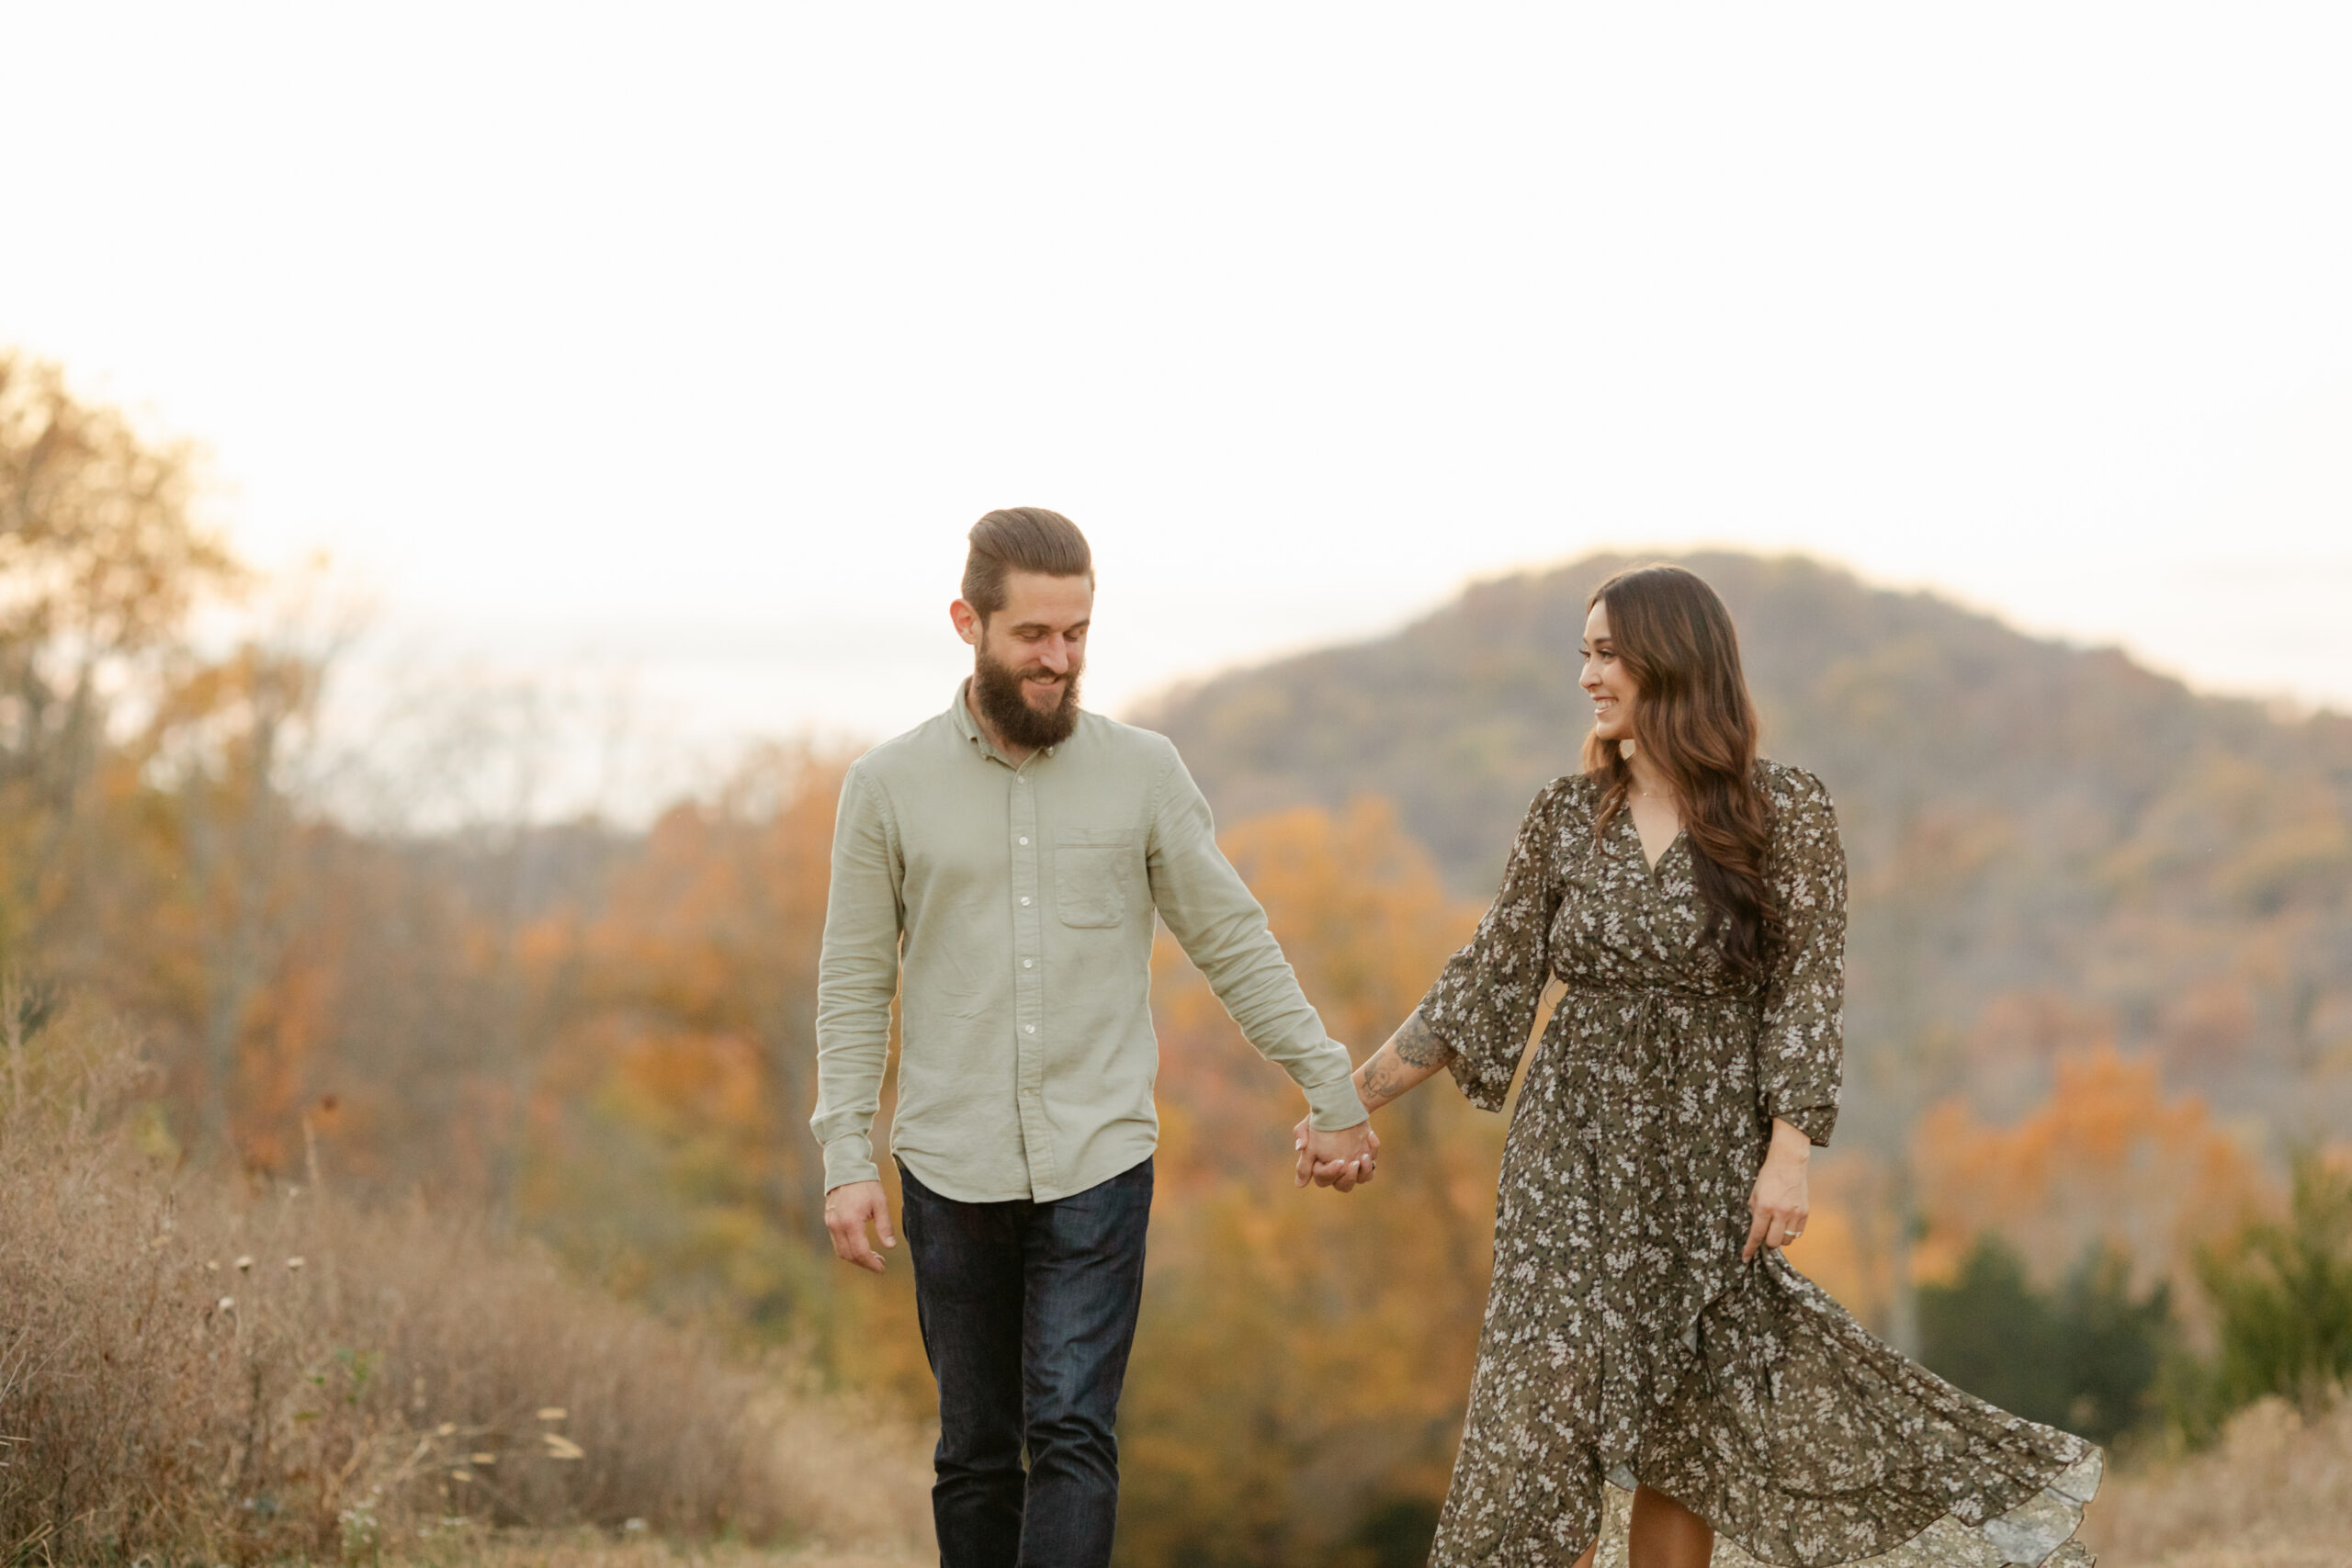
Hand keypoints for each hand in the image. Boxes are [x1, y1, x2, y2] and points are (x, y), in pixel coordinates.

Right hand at [824, 1180, 896, 1272]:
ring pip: (840, 1251)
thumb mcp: (880, 1203)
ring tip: (872, 1256)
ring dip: (856, 1258)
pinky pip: (836, 1242)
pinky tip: (861, 1246)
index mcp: (851, 1222)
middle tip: (879, 1263)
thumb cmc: (865, 1184)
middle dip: (864, 1263)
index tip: (882, 1268)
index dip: (872, 1263)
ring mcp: (830, 1223)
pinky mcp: (828, 1220)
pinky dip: (848, 1249)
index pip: (860, 1252)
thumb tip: (890, 1246)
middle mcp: (837, 1225)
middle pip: (849, 1255)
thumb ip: (884, 1226)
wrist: (846, 1168)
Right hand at [1291, 1114, 1379, 1191]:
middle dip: (1348, 1177)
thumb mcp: (1307, 1127)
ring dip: (1365, 1170)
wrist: (1341, 1105)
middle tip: (1353, 1163)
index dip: (1330, 1173)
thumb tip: (1300, 1169)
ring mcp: (1353, 1165)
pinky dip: (1374, 1150)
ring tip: (1365, 1156)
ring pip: (1362, 1179)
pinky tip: (1370, 1136)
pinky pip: (1373, 1164)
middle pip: (1343, 1186)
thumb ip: (1301, 1140)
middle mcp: (1337, 1170)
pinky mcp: (1366, 1158)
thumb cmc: (1321, 1119)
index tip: (1339, 1161)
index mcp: (1320, 1167)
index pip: (1323, 1179)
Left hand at [1742, 1119, 1810, 1262]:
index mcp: (1764, 1207)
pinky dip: (1790, 1232)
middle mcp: (1781, 1213)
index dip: (1750, 1248)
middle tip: (1765, 1234)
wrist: (1788, 1163)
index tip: (1745, 1258)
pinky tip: (1786, 1223)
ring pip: (1787, 1241)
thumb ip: (1755, 1213)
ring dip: (1780, 1238)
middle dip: (1767, 1242)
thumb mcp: (1754, 1194)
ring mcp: (1795, 1214)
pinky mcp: (1805, 1213)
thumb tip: (1756, 1231)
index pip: (1756, 1234)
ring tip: (1776, 1227)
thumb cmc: (1768, 1177)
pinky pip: (1797, 1233)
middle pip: (1773, 1242)